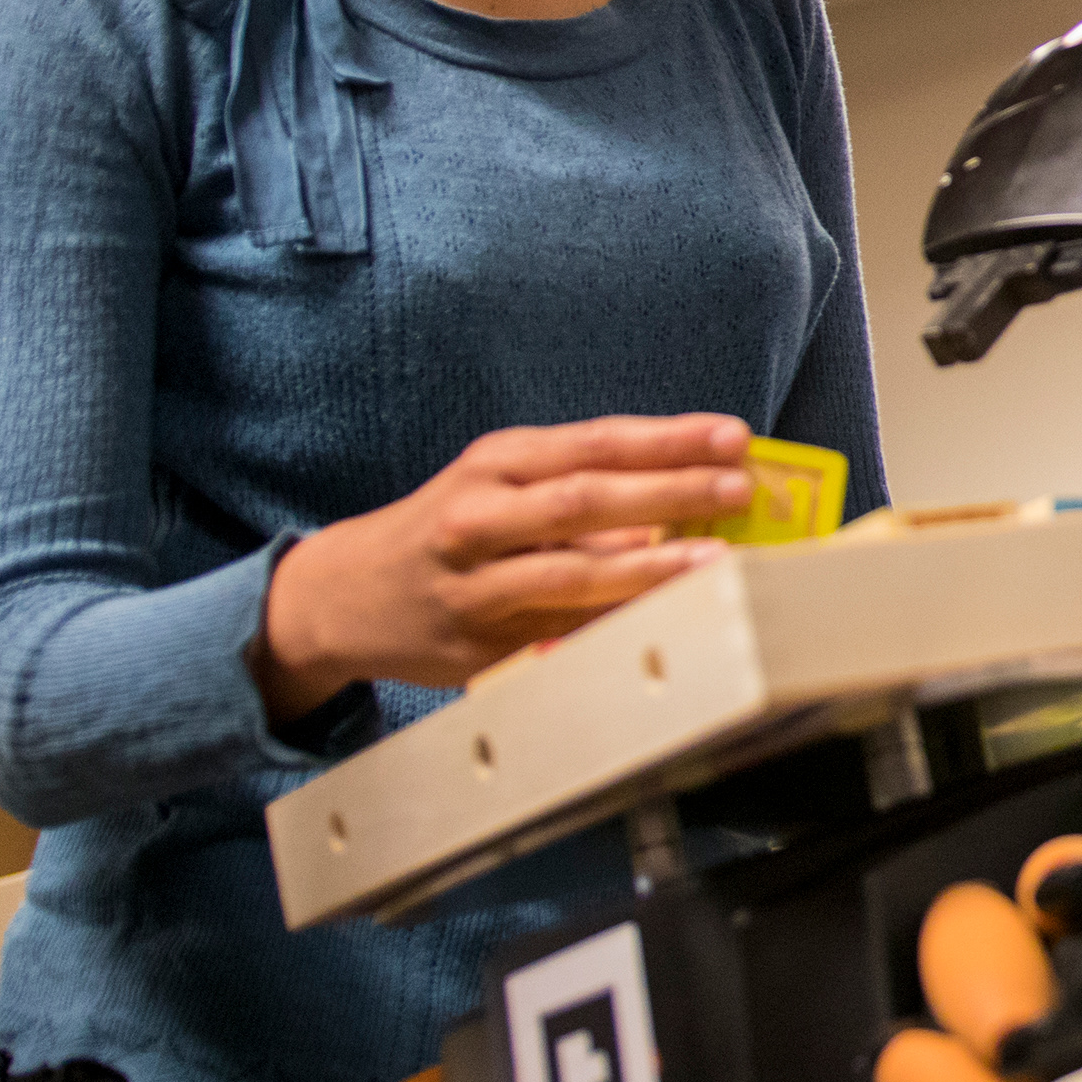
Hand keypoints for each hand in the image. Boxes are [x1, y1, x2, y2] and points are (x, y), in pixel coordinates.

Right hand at [253, 415, 759, 716]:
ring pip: (569, 574)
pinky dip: (613, 625)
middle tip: (738, 489)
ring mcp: (473, 585)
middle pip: (585, 499)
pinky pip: (556, 635)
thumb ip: (582, 482)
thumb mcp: (502, 485)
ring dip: (648, 567)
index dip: (669, 438)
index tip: (733, 437)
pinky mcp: (475, 645)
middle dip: (670, 492)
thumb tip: (690, 490)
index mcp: (496, 464)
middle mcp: (478, 517)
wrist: (344, 595)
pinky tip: (661, 619)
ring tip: (713, 560)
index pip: (596, 442)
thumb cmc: (449, 529)